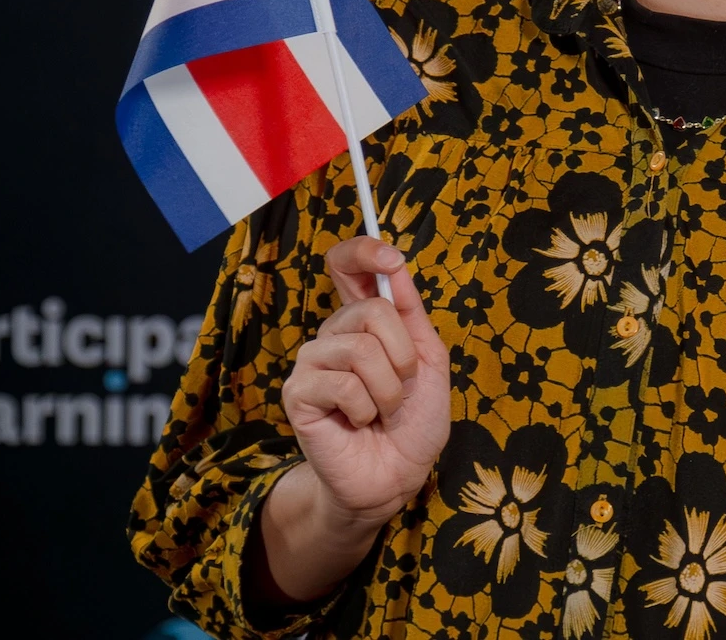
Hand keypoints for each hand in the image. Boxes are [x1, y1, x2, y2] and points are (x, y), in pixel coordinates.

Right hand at [282, 236, 452, 533]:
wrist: (396, 476)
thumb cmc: (413, 423)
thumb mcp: (428, 361)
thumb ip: (411, 313)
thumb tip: (396, 266)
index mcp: (363, 322)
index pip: (346, 265)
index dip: (364, 250)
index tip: (391, 259)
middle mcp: (333, 334)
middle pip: (372, 310)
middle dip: (403, 357)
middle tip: (401, 389)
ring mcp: (311, 362)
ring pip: (362, 349)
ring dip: (389, 390)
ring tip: (381, 412)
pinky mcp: (297, 393)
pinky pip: (343, 383)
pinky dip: (365, 408)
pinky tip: (357, 423)